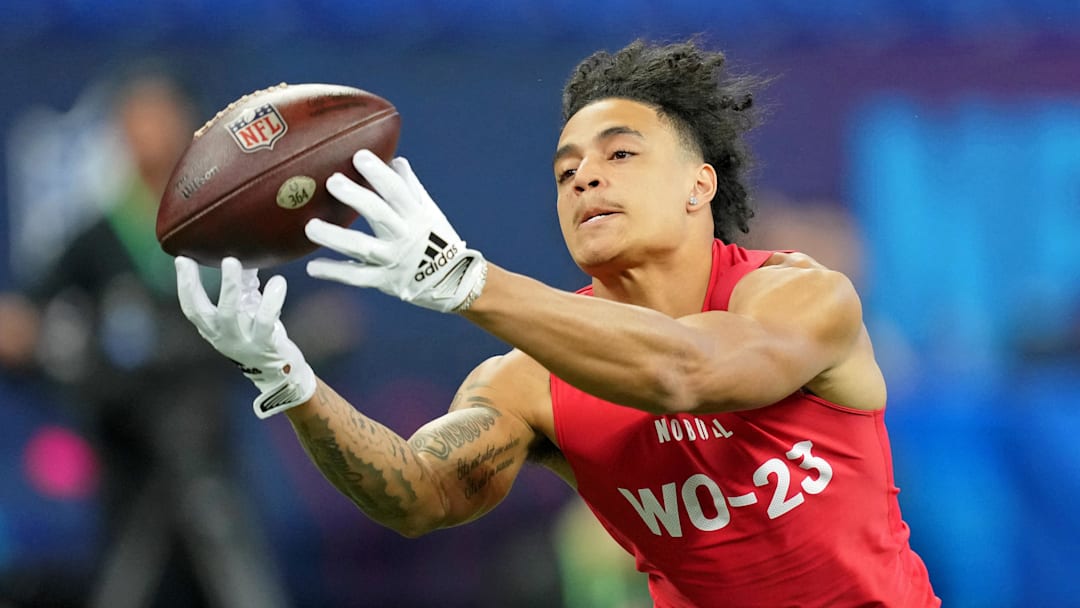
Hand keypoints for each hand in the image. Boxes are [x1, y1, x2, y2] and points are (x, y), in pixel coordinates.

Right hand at [175, 256, 315, 418]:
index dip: (184, 284)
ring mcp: (241, 342)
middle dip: (196, 284)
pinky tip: (279, 282)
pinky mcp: (264, 345)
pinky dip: (271, 300)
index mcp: (212, 329)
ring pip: (229, 313)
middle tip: (201, 258)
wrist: (279, 372)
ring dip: (229, 287)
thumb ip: (242, 288)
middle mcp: (221, 336)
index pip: (190, 307)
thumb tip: (244, 256)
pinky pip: (264, 320)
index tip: (182, 259)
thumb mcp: (244, 313)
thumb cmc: (258, 336)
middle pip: (202, 311)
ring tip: (235, 263)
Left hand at [305, 150, 487, 312]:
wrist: (456, 282)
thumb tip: (395, 159)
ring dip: (335, 237)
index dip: (379, 173)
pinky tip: (312, 268)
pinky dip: (335, 272)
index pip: (397, 190)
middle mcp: (405, 236)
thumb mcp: (429, 212)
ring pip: (362, 247)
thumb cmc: (438, 240)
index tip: (359, 156)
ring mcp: (394, 260)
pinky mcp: (386, 282)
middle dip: (356, 197)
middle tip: (332, 181)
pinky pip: (357, 277)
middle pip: (378, 214)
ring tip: (311, 227)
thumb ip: (410, 187)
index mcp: (416, 215)